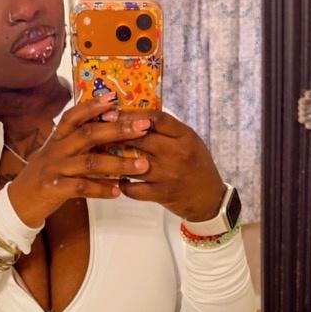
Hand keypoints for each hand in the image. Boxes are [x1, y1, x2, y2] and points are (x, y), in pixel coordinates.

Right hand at [6, 95, 153, 227]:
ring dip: (119, 163)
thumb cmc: (46, 175)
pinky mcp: (55, 188)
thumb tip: (110, 128)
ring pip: (90, 162)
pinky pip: (81, 187)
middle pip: (89, 134)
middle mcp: (56, 149)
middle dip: (118, 130)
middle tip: (143, 128)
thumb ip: (78, 141)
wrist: (20, 202)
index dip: (94, 106)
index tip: (115, 100)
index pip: (75, 115)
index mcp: (58, 138)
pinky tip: (117, 191)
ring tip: (142, 165)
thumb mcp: (58, 153)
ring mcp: (55, 169)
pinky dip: (101, 189)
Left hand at [111, 110, 225, 221]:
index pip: (156, 118)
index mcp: (185, 136)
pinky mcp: (162, 194)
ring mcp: (168, 174)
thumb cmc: (197, 165)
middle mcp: (177, 153)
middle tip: (100, 132)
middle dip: (117, 133)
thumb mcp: (189, 141)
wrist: (210, 198)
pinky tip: (119, 180)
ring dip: (114, 159)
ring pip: (133, 163)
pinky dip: (123, 185)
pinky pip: (134, 189)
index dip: (133, 114)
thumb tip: (137, 115)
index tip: (114, 112)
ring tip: (102, 156)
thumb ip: (168, 130)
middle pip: (140, 137)